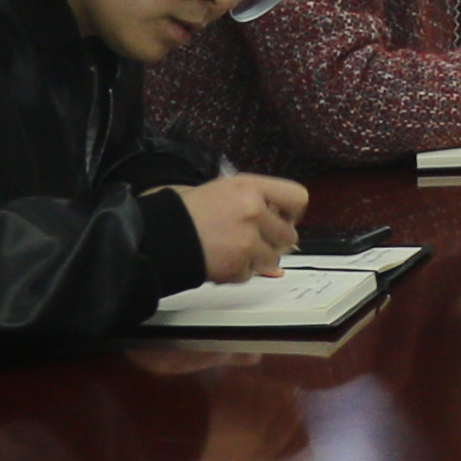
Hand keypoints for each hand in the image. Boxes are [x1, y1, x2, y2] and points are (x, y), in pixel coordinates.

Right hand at [176, 170, 307, 282]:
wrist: (162, 233)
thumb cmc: (189, 211)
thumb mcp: (226, 190)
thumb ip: (259, 202)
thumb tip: (286, 225)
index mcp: (250, 188)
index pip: (297, 198)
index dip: (292, 212)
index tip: (283, 218)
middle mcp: (252, 211)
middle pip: (290, 234)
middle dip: (274, 240)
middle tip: (253, 239)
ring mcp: (246, 240)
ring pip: (274, 258)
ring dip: (257, 258)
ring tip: (234, 248)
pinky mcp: (237, 264)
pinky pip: (253, 273)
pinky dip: (239, 271)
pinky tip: (222, 258)